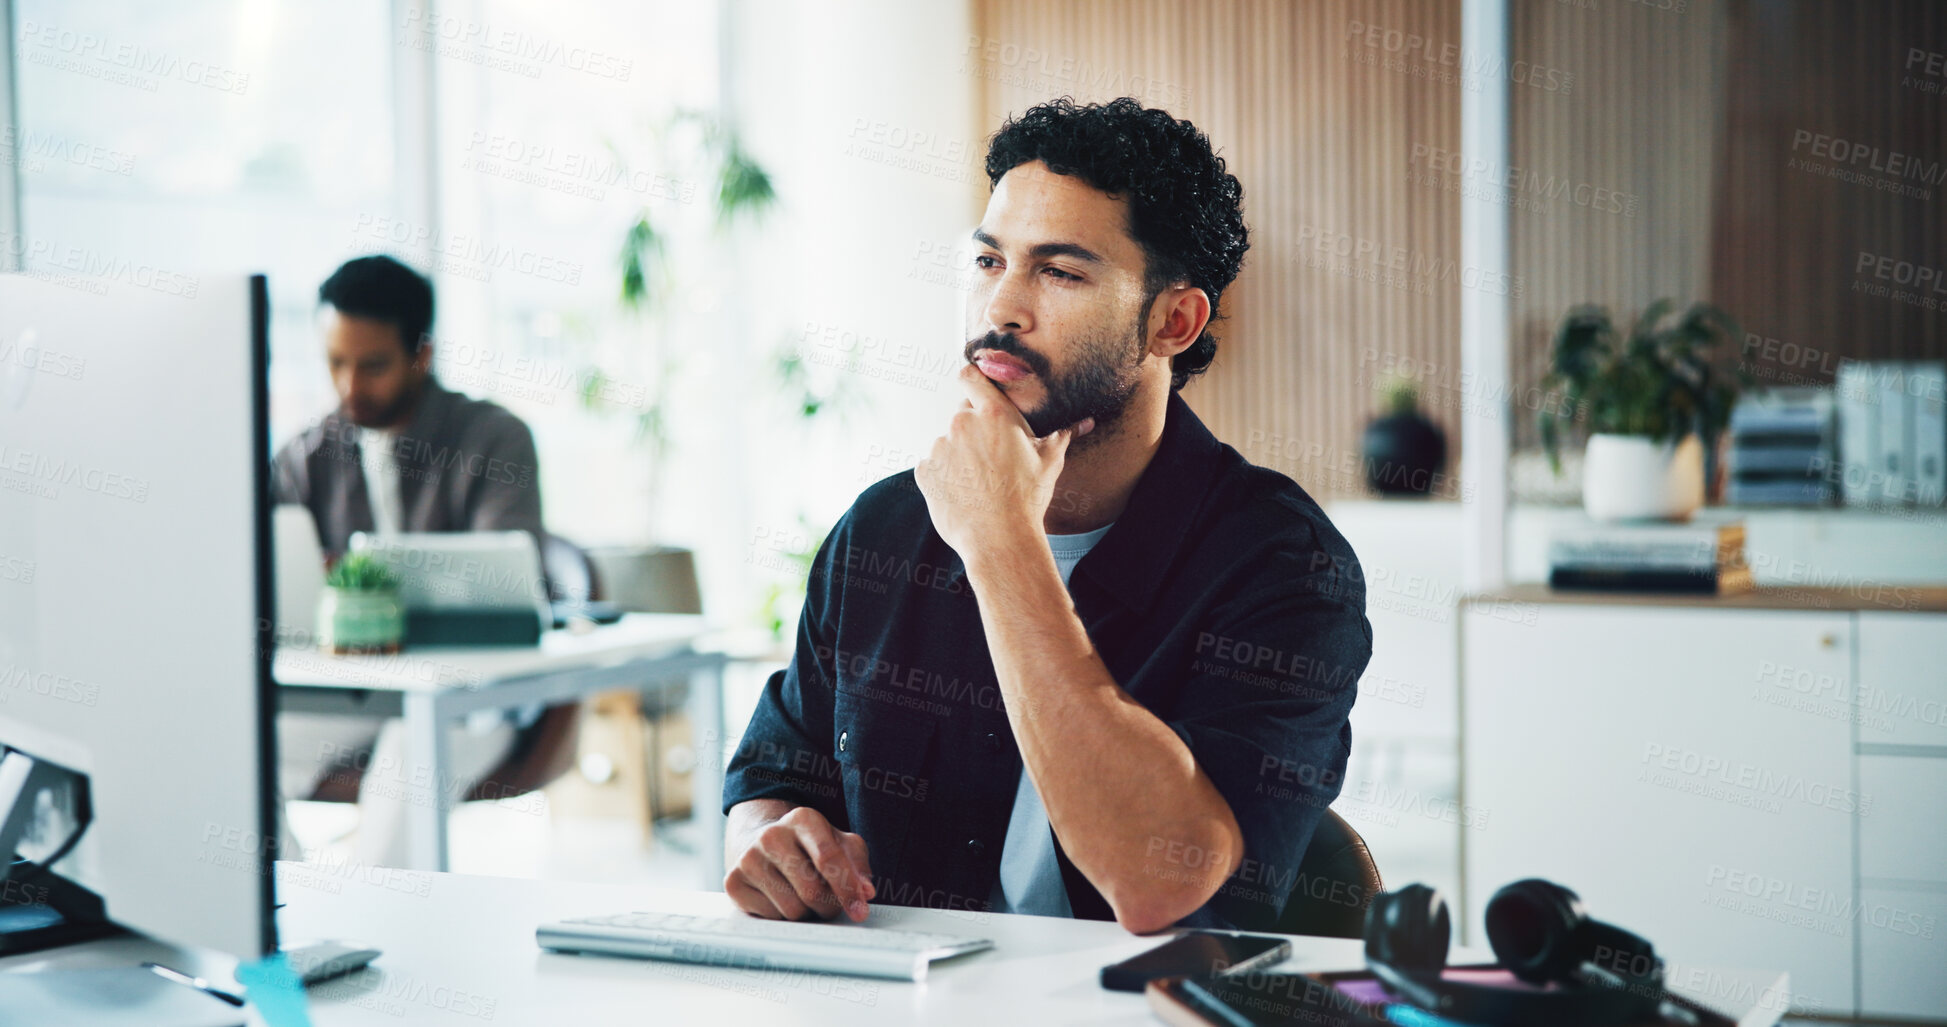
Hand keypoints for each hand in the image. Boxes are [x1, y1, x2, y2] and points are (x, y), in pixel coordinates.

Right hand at [724, 805, 875, 920]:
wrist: (759, 842)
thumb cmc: (809, 846)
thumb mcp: (839, 843)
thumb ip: (857, 864)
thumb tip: (866, 892)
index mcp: (802, 818)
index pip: (829, 858)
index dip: (848, 889)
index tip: (861, 911)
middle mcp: (771, 835)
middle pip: (812, 891)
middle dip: (828, 906)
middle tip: (829, 904)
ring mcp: (748, 858)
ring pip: (791, 910)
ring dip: (806, 913)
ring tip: (803, 897)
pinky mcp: (733, 881)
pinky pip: (770, 918)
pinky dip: (782, 916)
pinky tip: (780, 898)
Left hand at [915, 364, 1092, 555]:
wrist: (999, 539)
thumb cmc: (1027, 499)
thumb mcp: (1049, 462)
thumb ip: (1061, 434)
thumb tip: (1085, 421)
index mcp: (994, 415)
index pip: (970, 377)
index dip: (972, 380)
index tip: (975, 387)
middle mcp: (962, 424)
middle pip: (962, 414)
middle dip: (973, 430)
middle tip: (991, 457)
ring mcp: (940, 447)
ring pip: (947, 443)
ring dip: (958, 455)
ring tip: (978, 482)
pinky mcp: (925, 471)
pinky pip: (933, 466)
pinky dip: (943, 476)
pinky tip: (963, 493)